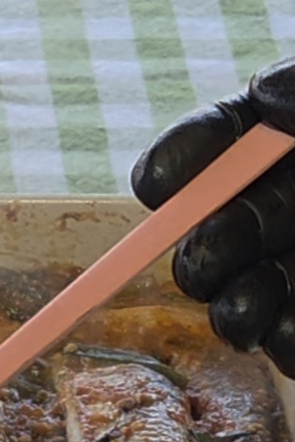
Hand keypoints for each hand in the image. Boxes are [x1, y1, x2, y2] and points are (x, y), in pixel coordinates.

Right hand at [130, 61, 294, 373]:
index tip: (160, 186)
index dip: (178, 164)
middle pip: (216, 236)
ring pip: (246, 299)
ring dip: (235, 311)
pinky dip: (286, 343)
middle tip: (211, 258)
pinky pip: (291, 340)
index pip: (211, 144)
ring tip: (240, 317)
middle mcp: (279, 207)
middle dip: (205, 252)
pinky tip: (287, 338)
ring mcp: (294, 263)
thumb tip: (266, 97)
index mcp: (274, 138)